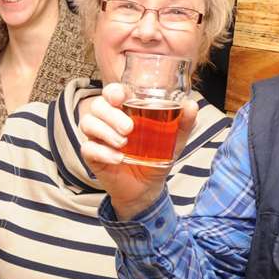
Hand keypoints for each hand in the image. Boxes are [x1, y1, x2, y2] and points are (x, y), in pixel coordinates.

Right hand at [78, 83, 197, 217]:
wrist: (147, 187)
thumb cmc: (156, 157)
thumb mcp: (173, 140)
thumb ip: (183, 123)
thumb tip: (191, 105)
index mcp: (125, 111)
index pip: (111, 92)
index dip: (112, 91)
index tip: (121, 97)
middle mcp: (107, 121)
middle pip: (97, 106)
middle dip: (111, 114)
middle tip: (129, 128)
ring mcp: (98, 138)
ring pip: (87, 123)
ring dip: (105, 131)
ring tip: (123, 144)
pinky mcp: (92, 156)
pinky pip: (88, 148)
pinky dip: (103, 152)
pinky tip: (118, 159)